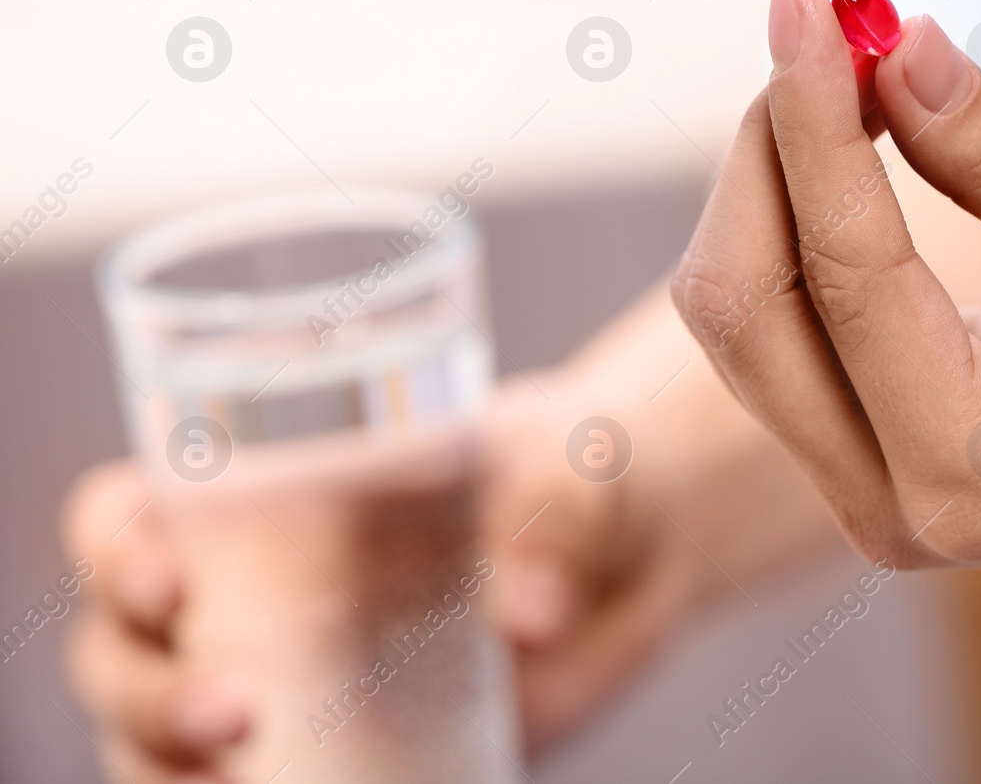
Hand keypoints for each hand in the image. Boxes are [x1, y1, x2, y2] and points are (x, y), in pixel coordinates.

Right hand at [63, 287, 835, 778]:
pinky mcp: (338, 745)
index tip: (166, 581)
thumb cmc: (568, 474)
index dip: (114, 548)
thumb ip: (554, 519)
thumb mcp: (565, 467)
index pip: (130, 513)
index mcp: (268, 486)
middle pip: (126, 643)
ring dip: (164, 766)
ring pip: (160, 732)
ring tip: (239, 783)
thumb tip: (533, 616)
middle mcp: (252, 586)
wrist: (626, 548)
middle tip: (235, 712)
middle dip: (146, 690)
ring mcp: (288, 676)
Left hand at [672, 0, 980, 579]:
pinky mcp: (875, 461)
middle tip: (826, 29)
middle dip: (769, 152)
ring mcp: (874, 496)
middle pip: (747, 308)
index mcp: (974, 469)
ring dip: (775, 186)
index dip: (811, 121)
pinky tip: (848, 145)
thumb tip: (897, 45)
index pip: (845, 271)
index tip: (807, 4)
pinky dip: (803, 229)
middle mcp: (895, 506)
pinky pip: (789, 335)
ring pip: (750, 320)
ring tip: (848, 75)